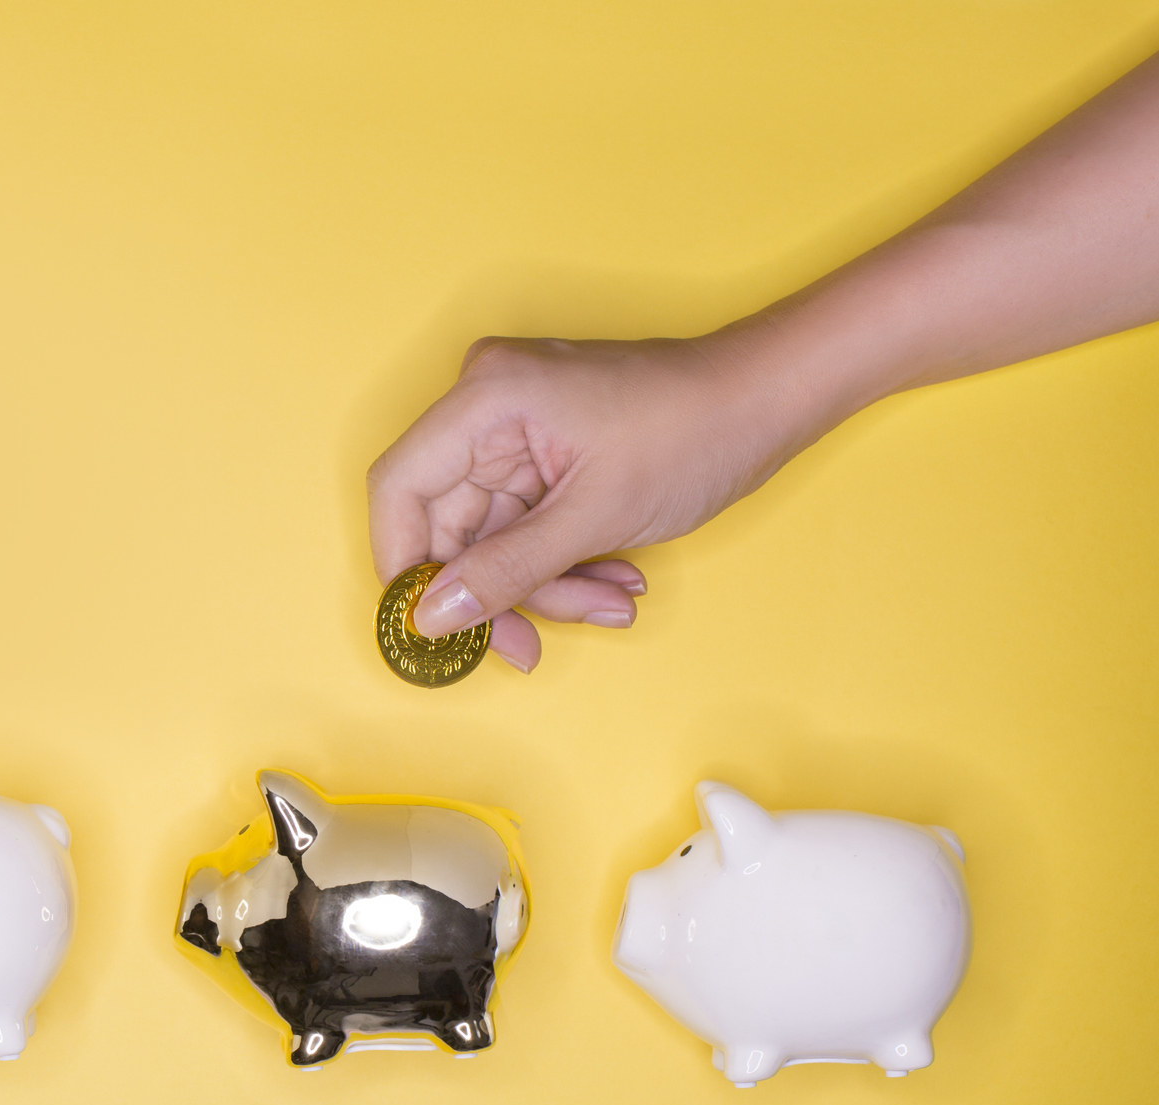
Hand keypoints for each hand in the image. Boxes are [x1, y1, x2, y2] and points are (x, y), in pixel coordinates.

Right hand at [366, 333, 811, 671]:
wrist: (769, 398)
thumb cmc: (695, 427)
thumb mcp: (594, 517)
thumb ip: (504, 571)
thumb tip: (431, 617)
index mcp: (485, 399)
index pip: (399, 489)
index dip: (402, 565)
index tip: (429, 626)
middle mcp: (487, 407)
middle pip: (448, 525)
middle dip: (499, 589)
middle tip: (532, 643)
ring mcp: (514, 430)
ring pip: (491, 537)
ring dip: (545, 582)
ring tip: (608, 600)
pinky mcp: (541, 452)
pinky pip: (526, 525)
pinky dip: (563, 560)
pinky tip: (612, 576)